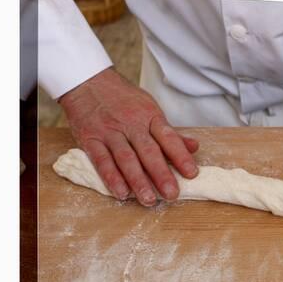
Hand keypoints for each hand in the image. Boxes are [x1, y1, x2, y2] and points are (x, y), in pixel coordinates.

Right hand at [58, 68, 198, 205]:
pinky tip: (121, 193)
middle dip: (161, 175)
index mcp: (150, 116)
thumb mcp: (150, 108)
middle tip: (172, 194)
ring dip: (138, 181)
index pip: (169, 138)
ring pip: (126, 159)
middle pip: (149, 152)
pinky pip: (102, 160)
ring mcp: (110, 132)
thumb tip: (194, 147)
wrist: (88, 81)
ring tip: (148, 200)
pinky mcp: (90, 139)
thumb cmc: (123, 98)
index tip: (192, 174)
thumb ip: (170, 132)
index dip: (181, 156)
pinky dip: (112, 177)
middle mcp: (131, 124)